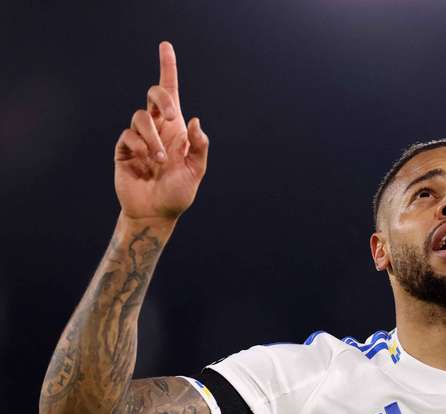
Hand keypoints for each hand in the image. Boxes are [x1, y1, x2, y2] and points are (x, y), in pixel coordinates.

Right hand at [114, 42, 208, 221]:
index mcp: (176, 130)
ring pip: (140, 117)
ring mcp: (139, 138)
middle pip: (154, 95)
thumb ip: (199, 147)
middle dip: (162, 99)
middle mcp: (157, 129)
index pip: (171, 94)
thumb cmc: (178, 192)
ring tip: (159, 160)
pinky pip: (128, 136)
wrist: (156, 213)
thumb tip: (195, 121)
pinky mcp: (124, 150)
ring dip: (152, 137)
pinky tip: (146, 163)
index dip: (168, 69)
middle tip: (173, 116)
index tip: (166, 46)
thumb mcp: (196, 171)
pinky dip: (139, 147)